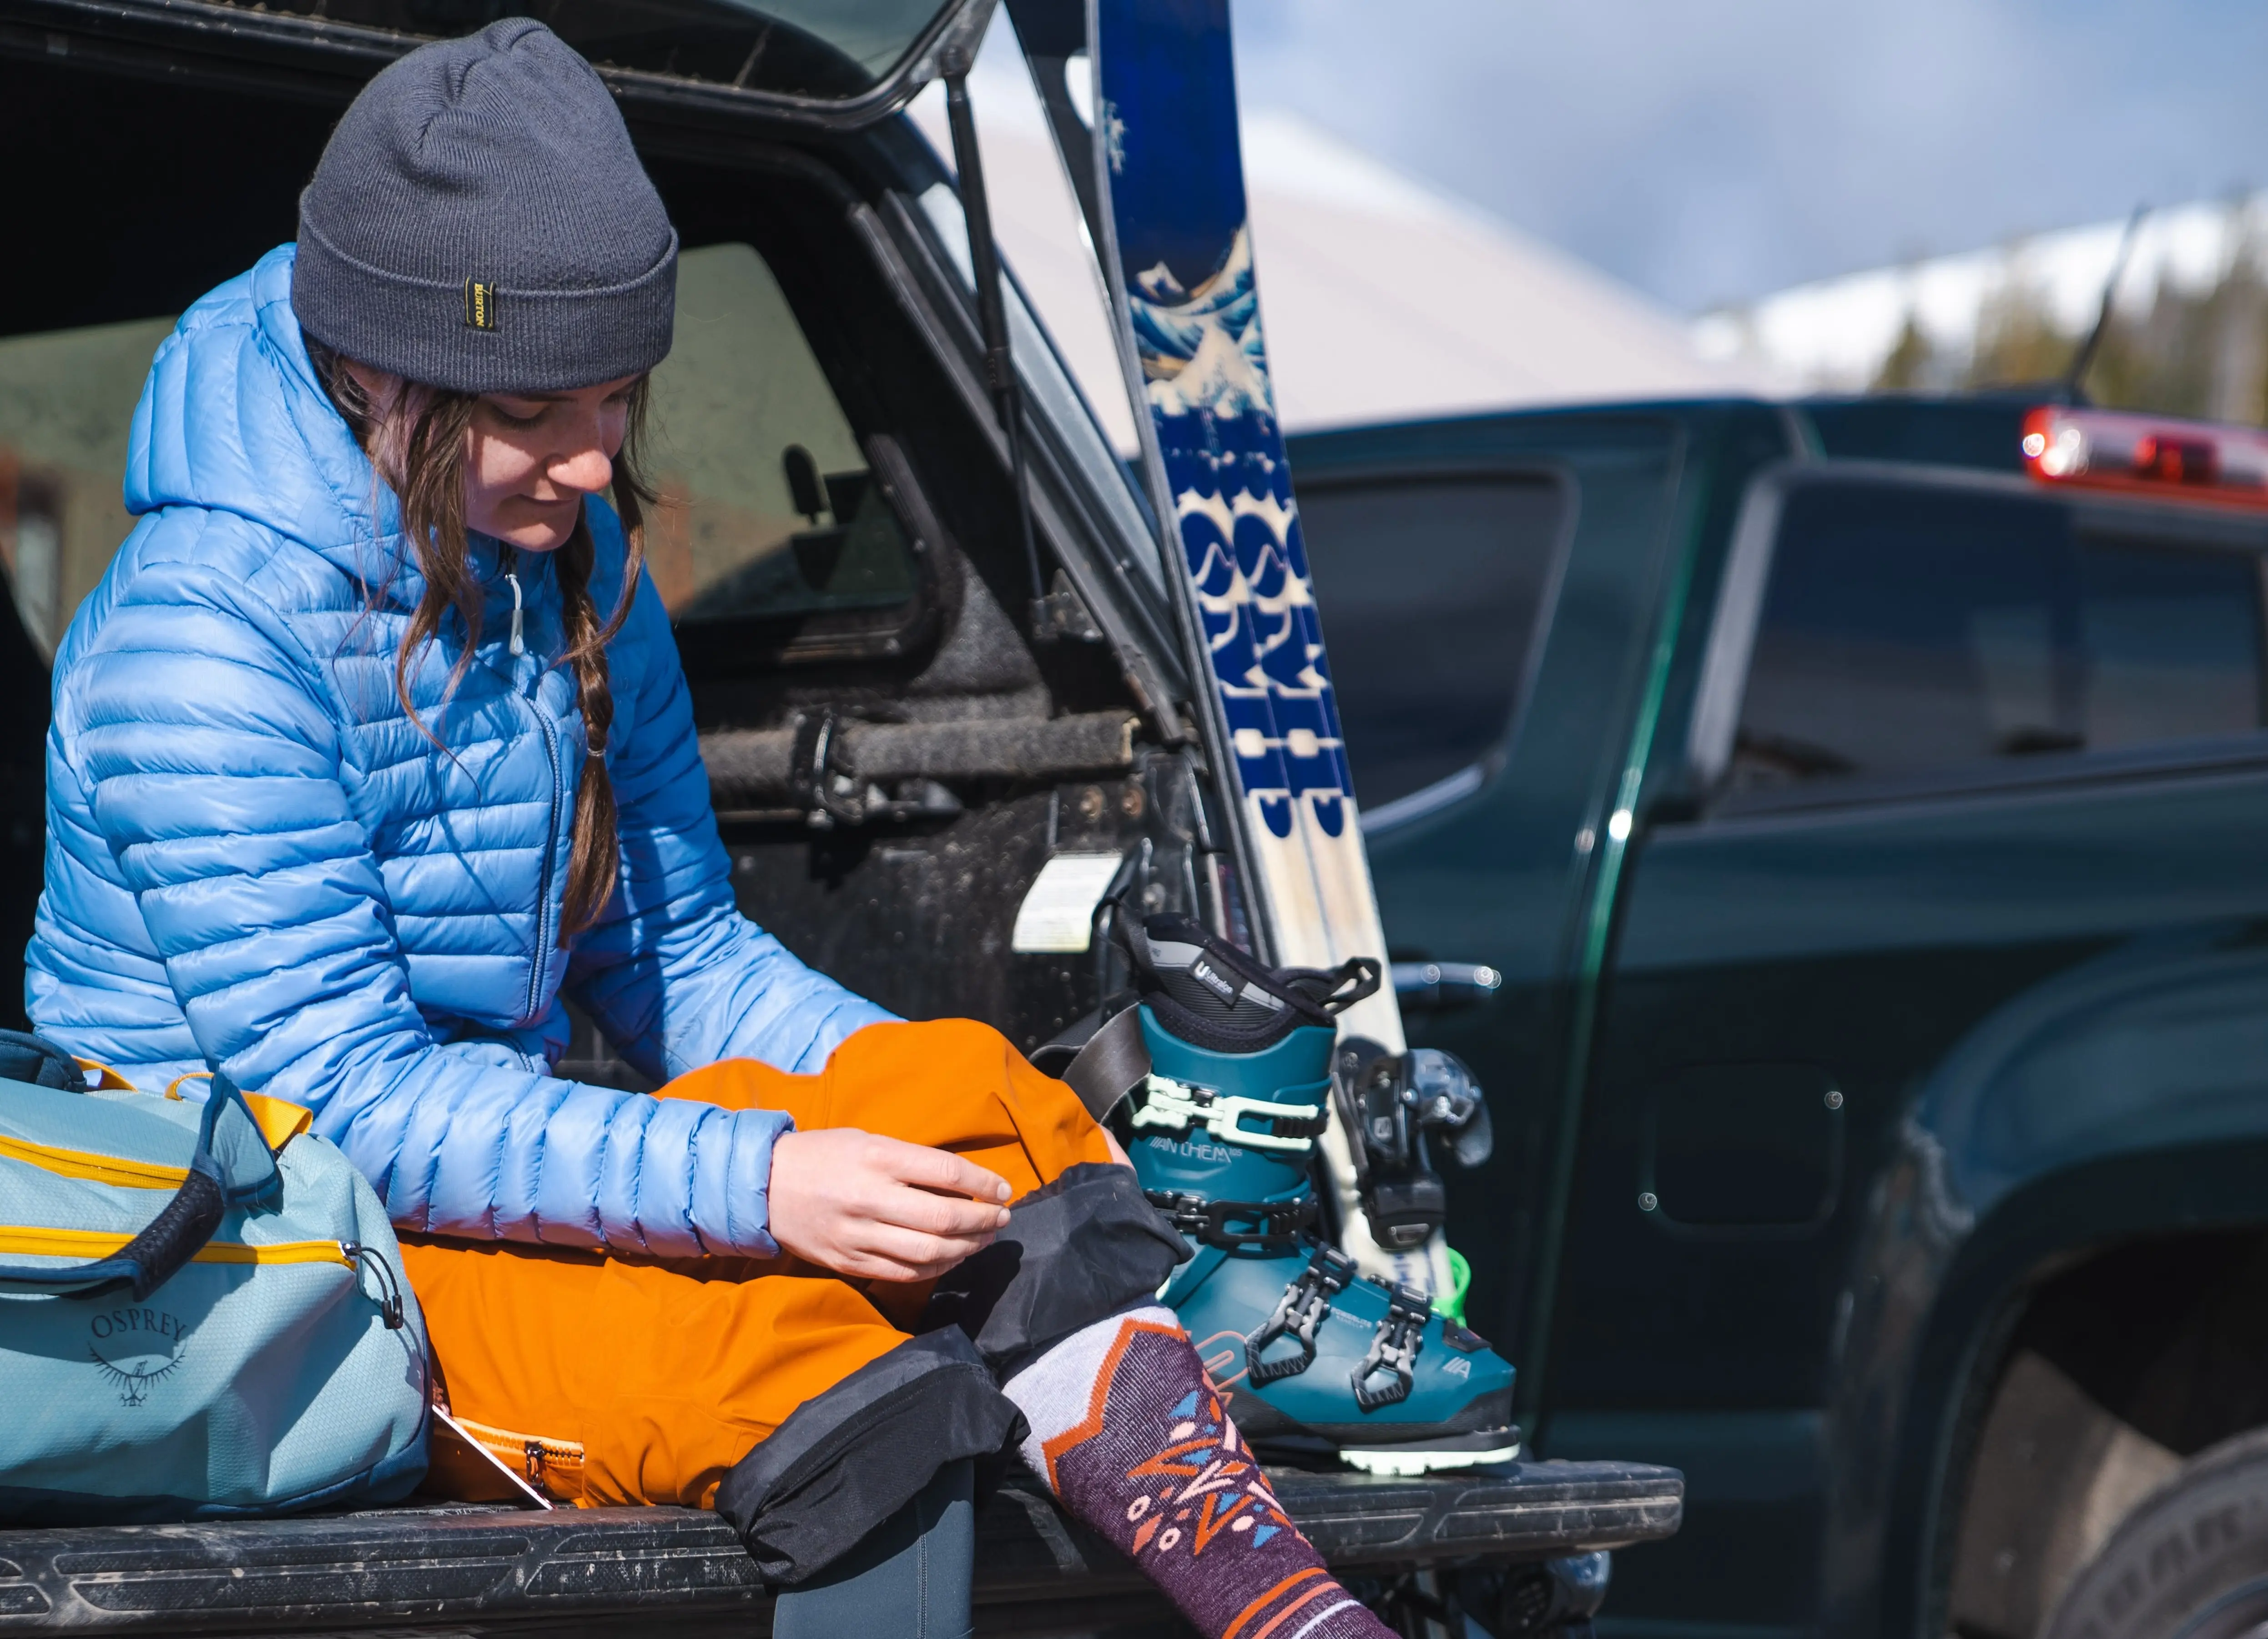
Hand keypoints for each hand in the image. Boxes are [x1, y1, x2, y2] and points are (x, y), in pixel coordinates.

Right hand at [767, 1128, 1012, 1281]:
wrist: (763, 1185)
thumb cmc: (823, 1155)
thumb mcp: (867, 1140)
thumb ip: (911, 1161)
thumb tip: (962, 1184)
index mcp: (877, 1157)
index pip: (947, 1173)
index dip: (984, 1184)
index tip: (1004, 1190)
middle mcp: (869, 1197)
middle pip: (944, 1219)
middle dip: (984, 1221)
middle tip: (1001, 1217)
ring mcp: (858, 1235)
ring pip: (929, 1253)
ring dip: (967, 1248)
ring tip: (983, 1239)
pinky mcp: (849, 1262)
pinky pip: (904, 1273)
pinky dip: (936, 1268)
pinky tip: (951, 1257)